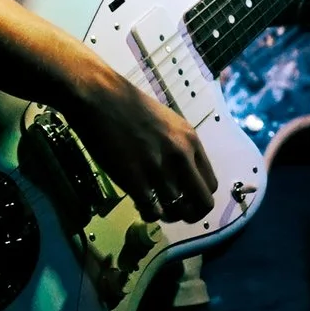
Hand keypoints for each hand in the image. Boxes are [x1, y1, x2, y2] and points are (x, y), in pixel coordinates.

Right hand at [67, 66, 218, 223]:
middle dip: (190, 214)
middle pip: (202, 204)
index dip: (198, 197)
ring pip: (176, 211)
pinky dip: (148, 213)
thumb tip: (182, 176)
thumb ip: (179, 147)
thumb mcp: (167, 123)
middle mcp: (180, 156)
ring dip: (165, 214)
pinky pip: (152, 211)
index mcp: (190, 140)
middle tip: (174, 212)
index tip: (185, 198)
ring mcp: (158, 168)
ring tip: (150, 203)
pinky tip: (138, 203)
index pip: (211, 184)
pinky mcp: (135, 179)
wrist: (98, 97)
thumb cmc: (128, 106)